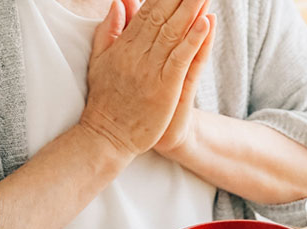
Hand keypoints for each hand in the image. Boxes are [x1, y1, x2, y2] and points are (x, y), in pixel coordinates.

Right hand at [79, 0, 211, 158]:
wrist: (107, 137)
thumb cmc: (107, 101)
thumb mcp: (101, 60)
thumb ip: (110, 31)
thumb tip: (121, 2)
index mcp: (124, 45)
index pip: (147, 11)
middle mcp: (137, 53)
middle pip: (163, 16)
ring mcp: (151, 70)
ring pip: (174, 32)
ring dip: (191, 10)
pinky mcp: (164, 88)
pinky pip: (180, 59)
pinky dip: (193, 40)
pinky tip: (206, 22)